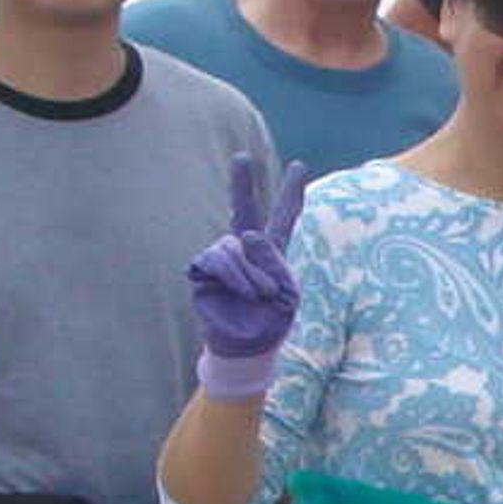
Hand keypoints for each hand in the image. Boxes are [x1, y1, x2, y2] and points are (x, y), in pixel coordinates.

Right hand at [186, 152, 307, 400]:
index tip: (299, 166)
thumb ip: (274, 261)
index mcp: (272, 253)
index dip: (291, 193)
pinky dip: (234, 276)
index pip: (283, 217)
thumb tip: (247, 235)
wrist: (248, 345)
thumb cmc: (271, 322)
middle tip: (242, 157)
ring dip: (251, 274)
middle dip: (242, 184)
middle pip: (244, 210)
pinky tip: (241, 293)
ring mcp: (223, 257)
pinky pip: (220, 259)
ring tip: (258, 295)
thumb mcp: (287, 292)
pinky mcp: (203, 269)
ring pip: (235, 245)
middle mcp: (245, 250)